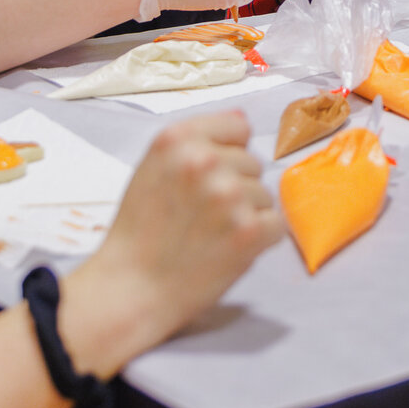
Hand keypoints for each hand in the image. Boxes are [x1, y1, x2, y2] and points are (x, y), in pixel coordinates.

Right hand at [60, 112, 281, 374]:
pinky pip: (276, 224)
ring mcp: (230, 195)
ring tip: (211, 234)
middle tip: (203, 216)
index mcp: (178, 139)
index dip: (228, 153)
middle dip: (236, 187)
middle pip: (253, 163)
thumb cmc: (140, 231)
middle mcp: (205, 160)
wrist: (132, 287)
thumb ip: (195, 142)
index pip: (238, 127)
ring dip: (247, 214)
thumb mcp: (152, 168)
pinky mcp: (249, 230)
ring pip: (265, 194)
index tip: (210, 177)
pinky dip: (260, 240)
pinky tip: (229, 249)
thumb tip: (244, 120)